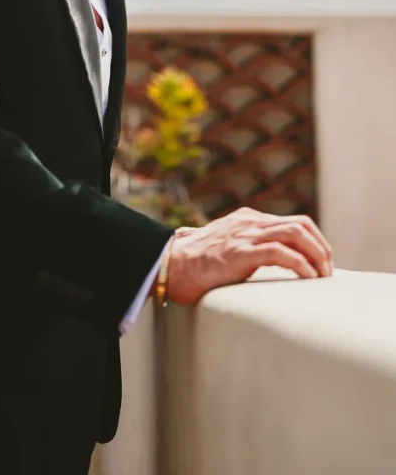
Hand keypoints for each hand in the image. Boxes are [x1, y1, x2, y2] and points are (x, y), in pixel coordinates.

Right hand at [166, 207, 332, 305]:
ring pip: (295, 234)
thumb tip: (268, 264)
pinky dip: (300, 265)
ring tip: (322, 276)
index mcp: (247, 219)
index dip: (314, 241)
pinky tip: (306, 278)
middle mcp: (249, 222)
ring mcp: (244, 235)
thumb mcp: (226, 247)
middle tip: (327, 271)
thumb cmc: (195, 264)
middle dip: (321, 247)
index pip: (293, 221)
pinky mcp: (240, 252)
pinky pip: (280, 253)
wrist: (170, 265)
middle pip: (300, 224)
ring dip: (316, 255)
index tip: (322, 262)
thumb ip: (246, 248)